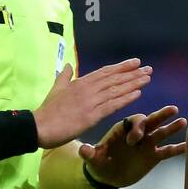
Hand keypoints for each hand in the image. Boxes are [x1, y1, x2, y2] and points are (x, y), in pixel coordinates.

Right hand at [34, 59, 151, 149]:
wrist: (39, 126)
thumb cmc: (47, 110)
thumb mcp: (56, 88)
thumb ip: (63, 76)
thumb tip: (66, 65)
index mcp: (80, 82)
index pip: (105, 72)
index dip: (121, 67)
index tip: (135, 62)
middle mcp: (87, 89)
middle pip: (114, 78)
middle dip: (132, 73)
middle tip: (148, 68)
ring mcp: (90, 101)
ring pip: (116, 89)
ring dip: (133, 83)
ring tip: (147, 78)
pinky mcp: (91, 115)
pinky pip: (112, 105)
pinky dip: (126, 98)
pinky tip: (138, 93)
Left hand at [78, 105, 187, 188]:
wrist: (107, 175)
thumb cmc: (98, 162)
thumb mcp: (92, 159)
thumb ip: (90, 154)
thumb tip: (83, 150)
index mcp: (123, 129)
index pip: (134, 121)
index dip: (137, 127)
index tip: (134, 140)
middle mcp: (137, 133)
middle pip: (151, 121)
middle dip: (161, 115)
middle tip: (172, 109)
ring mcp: (147, 144)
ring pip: (162, 134)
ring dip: (172, 128)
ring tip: (184, 123)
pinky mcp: (154, 156)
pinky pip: (167, 151)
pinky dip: (178, 149)